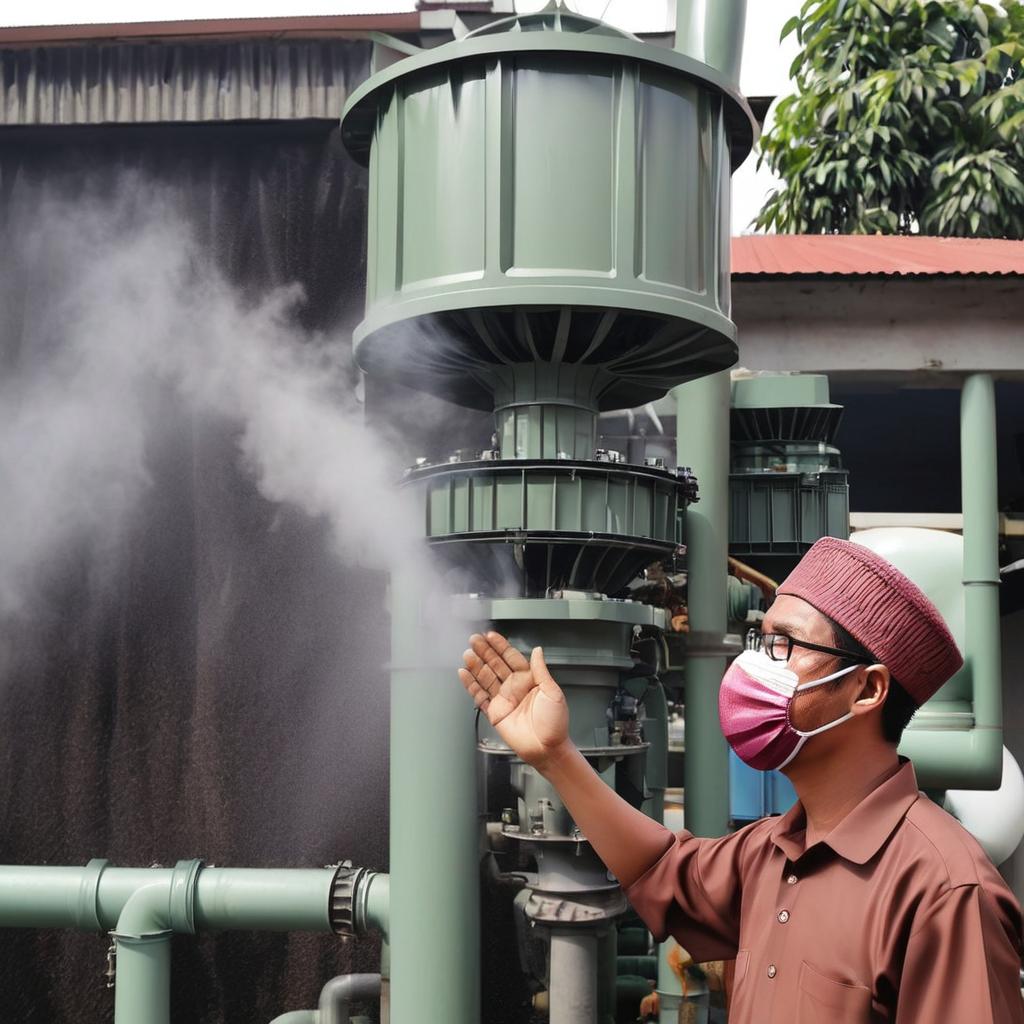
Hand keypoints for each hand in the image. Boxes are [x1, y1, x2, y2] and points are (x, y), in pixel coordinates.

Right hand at [459, 631, 570, 771]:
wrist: (547, 748)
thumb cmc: (555, 723)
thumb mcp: (552, 692)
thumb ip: (541, 670)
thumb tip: (537, 650)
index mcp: (529, 680)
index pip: (511, 658)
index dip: (501, 646)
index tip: (491, 636)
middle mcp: (514, 687)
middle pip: (496, 665)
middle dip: (485, 652)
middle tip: (474, 640)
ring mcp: (503, 699)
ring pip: (486, 678)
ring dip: (476, 665)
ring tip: (467, 654)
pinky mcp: (494, 712)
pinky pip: (479, 696)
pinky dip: (471, 685)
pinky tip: (464, 674)